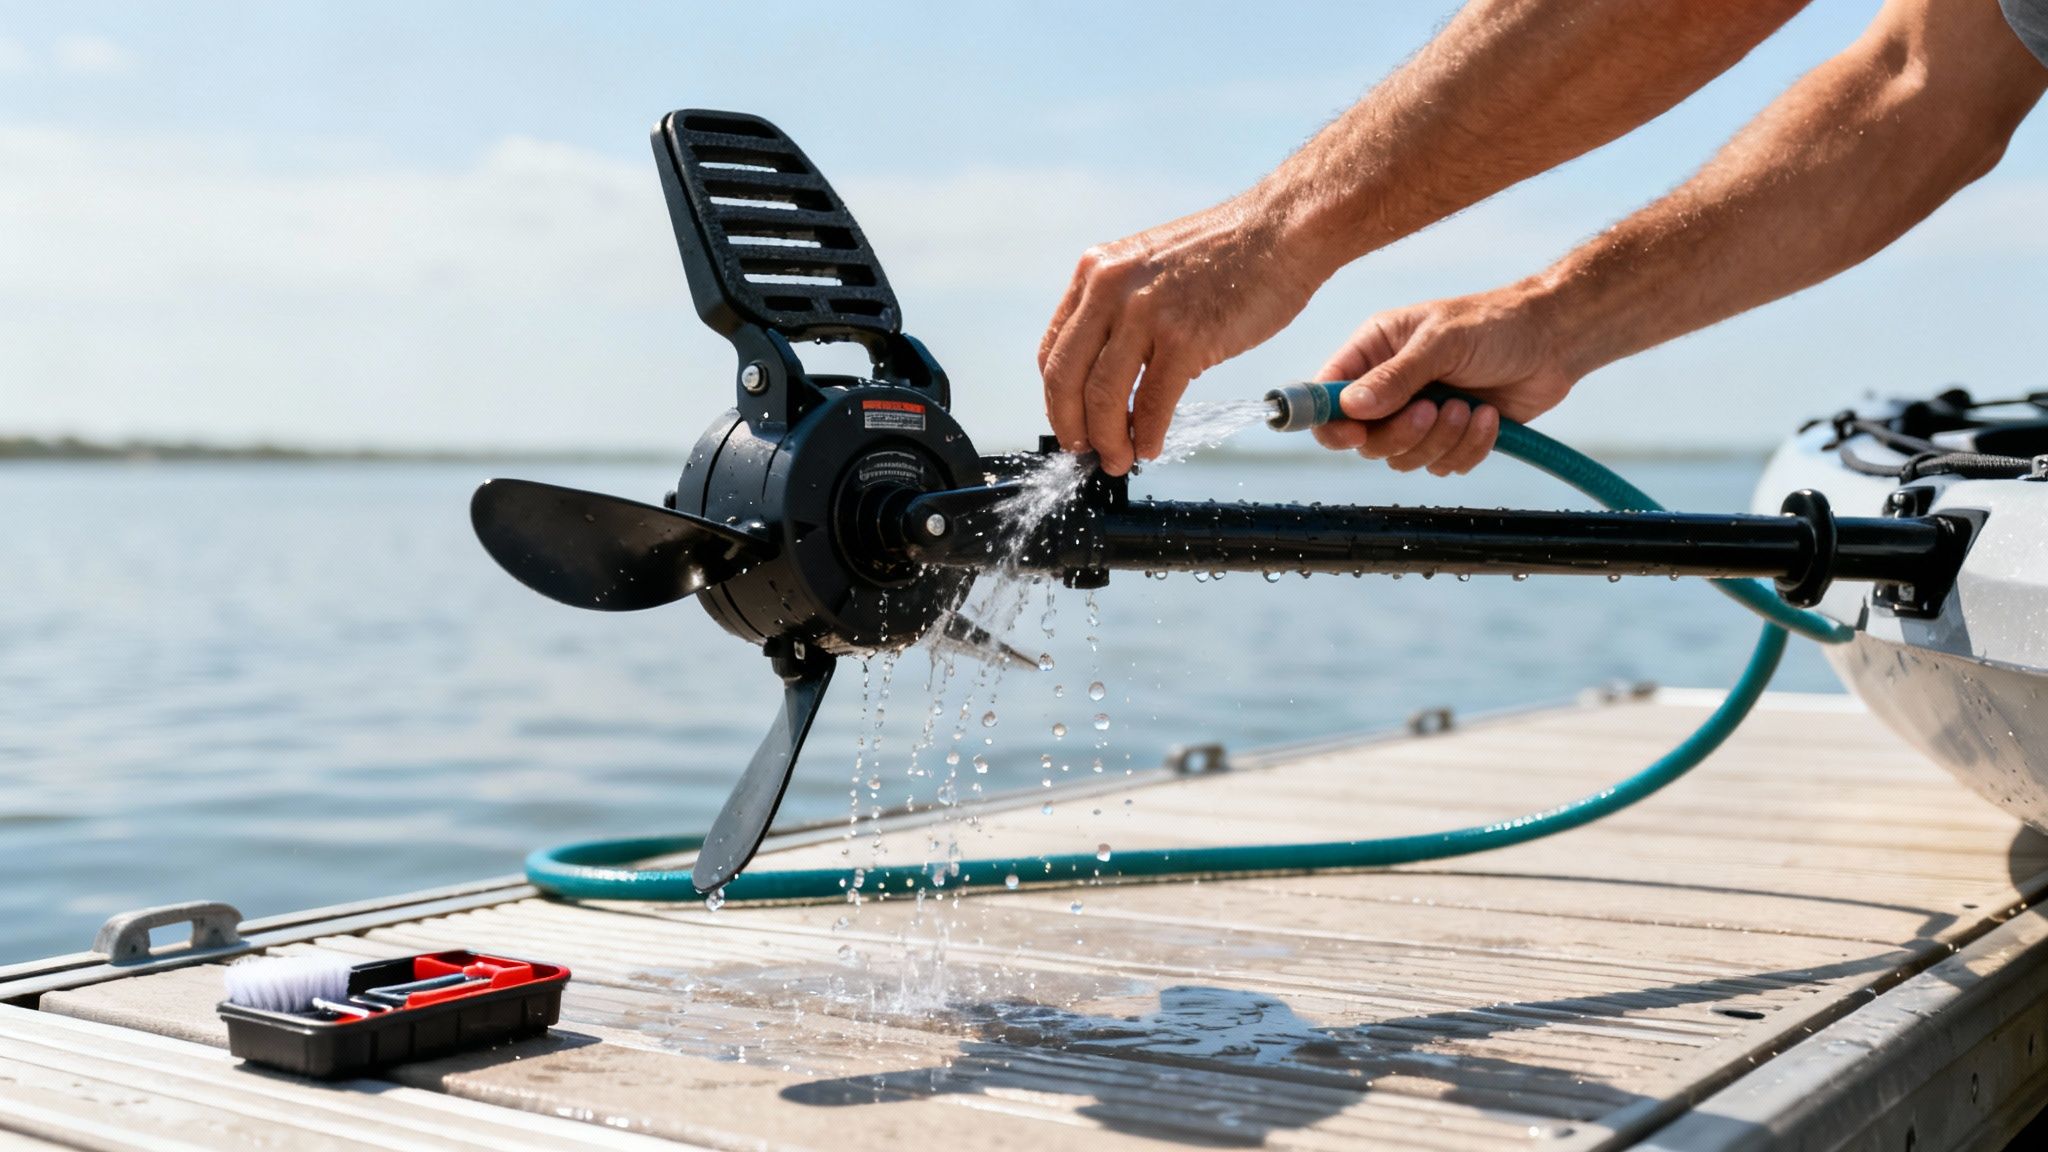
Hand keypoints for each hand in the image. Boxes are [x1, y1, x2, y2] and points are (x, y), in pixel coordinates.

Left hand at [1038, 194, 1327, 474]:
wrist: (1281, 232)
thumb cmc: (1227, 257)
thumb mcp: (1150, 269)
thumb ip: (1121, 311)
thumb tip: (1109, 376)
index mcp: (1096, 273)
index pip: (1053, 350)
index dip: (1056, 399)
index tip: (1070, 423)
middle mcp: (1110, 288)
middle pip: (1066, 378)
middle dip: (1071, 427)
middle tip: (1085, 453)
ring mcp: (1145, 312)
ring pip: (1103, 396)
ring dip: (1108, 440)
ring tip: (1120, 459)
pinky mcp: (1184, 337)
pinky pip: (1153, 402)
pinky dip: (1148, 434)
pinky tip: (1152, 446)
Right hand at [1312, 287, 1576, 474]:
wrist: (1554, 340)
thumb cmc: (1496, 324)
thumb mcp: (1442, 341)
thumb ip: (1396, 376)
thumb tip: (1350, 407)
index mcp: (1374, 351)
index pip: (1328, 396)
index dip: (1332, 422)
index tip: (1354, 432)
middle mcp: (1389, 386)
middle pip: (1365, 440)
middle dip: (1401, 434)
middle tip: (1432, 411)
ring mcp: (1420, 415)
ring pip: (1403, 459)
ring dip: (1440, 441)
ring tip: (1469, 409)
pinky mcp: (1451, 437)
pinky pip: (1442, 465)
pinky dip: (1468, 449)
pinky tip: (1488, 417)